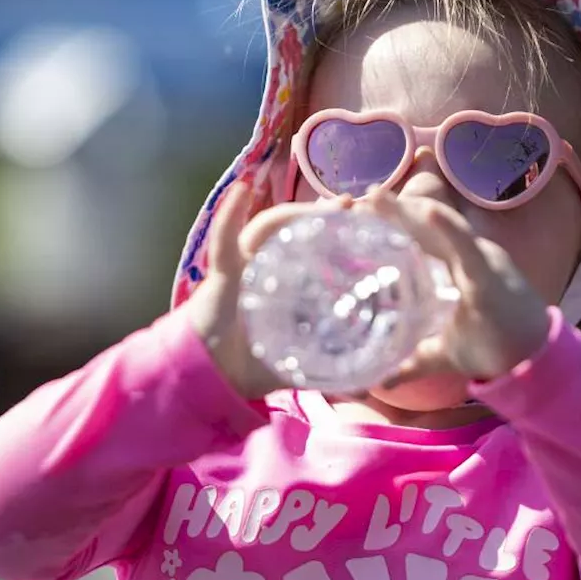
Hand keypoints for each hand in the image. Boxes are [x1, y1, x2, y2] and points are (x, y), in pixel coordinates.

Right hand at [186, 182, 353, 398]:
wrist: (211, 378)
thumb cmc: (249, 366)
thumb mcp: (297, 366)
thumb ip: (330, 374)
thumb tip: (369, 388)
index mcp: (284, 284)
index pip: (313, 249)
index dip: (335, 233)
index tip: (363, 220)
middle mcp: (264, 268)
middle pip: (295, 231)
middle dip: (322, 215)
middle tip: (350, 206)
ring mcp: (243, 267)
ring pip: (268, 228)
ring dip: (294, 212)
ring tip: (322, 203)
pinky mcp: (221, 274)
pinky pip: (224, 240)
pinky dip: (229, 215)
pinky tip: (240, 191)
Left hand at [362, 189, 551, 388]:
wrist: (530, 363)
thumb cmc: (490, 349)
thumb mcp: (439, 354)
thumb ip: (409, 364)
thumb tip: (377, 382)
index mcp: (452, 268)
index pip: (416, 240)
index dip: (388, 226)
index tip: (354, 216)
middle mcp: (464, 258)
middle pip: (423, 228)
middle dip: (391, 213)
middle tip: (355, 201)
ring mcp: (478, 262)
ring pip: (441, 228)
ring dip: (410, 211)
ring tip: (378, 197)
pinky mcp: (489, 276)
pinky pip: (468, 247)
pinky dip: (450, 229)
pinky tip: (430, 212)